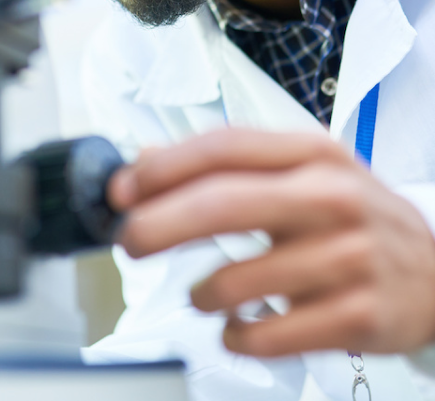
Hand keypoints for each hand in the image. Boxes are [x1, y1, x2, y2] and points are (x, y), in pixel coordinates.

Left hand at [108, 128, 434, 356]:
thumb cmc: (349, 215)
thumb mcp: (300, 172)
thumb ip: (227, 164)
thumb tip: (147, 162)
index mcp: (310, 154)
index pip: (223, 148)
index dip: (163, 167)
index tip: (123, 190)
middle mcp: (330, 197)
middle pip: (224, 204)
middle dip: (160, 225)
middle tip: (128, 242)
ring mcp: (349, 256)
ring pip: (241, 279)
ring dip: (201, 293)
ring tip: (200, 294)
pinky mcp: (360, 315)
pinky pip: (271, 333)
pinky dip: (237, 335)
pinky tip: (236, 327)